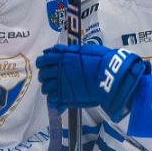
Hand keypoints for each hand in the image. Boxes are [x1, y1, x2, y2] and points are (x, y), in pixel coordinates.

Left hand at [36, 44, 150, 119]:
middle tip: (49, 78)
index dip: (42, 63)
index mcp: (62, 58)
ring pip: (46, 88)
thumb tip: (54, 50)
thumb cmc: (101, 60)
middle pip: (43, 75)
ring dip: (47, 88)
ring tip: (53, 89)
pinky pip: (53, 99)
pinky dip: (53, 100)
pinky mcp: (67, 97)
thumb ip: (68, 51)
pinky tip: (57, 100)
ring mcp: (61, 85)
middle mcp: (58, 71)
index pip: (43, 60)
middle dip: (44, 76)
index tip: (43, 65)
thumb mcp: (84, 50)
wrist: (109, 76)